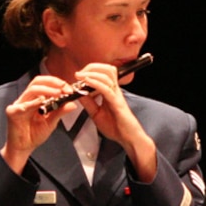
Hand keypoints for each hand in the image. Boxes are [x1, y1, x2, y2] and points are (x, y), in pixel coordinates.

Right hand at [0, 75, 69, 172]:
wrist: (23, 148)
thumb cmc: (34, 134)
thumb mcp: (51, 122)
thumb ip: (60, 112)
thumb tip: (72, 104)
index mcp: (35, 99)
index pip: (45, 84)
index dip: (57, 83)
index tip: (69, 89)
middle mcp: (27, 99)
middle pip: (37, 82)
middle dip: (52, 82)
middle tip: (64, 88)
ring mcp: (19, 104)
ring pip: (31, 90)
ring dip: (46, 90)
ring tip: (57, 93)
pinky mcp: (12, 112)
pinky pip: (23, 105)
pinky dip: (33, 103)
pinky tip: (41, 102)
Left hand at [74, 63, 156, 179]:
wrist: (127, 138)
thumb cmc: (115, 127)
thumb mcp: (96, 114)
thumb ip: (88, 103)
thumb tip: (78, 92)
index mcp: (110, 92)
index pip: (103, 73)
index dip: (90, 71)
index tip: (77, 76)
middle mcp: (114, 90)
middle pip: (107, 69)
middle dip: (92, 67)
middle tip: (79, 74)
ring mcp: (116, 95)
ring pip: (108, 74)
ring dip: (92, 73)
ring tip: (80, 76)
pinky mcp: (117, 102)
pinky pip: (106, 88)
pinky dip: (95, 83)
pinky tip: (86, 82)